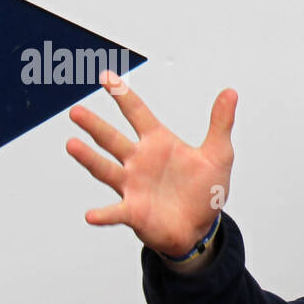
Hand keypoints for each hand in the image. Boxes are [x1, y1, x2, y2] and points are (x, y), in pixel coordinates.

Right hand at [66, 71, 237, 255]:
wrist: (199, 227)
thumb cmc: (204, 190)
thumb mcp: (218, 155)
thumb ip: (221, 123)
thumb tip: (231, 92)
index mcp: (158, 143)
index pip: (138, 113)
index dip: (122, 95)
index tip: (106, 76)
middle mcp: (139, 161)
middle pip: (112, 139)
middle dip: (95, 125)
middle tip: (76, 111)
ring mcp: (133, 186)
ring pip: (106, 169)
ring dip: (89, 158)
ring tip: (72, 145)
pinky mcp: (134, 211)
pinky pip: (115, 212)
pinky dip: (103, 214)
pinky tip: (91, 215)